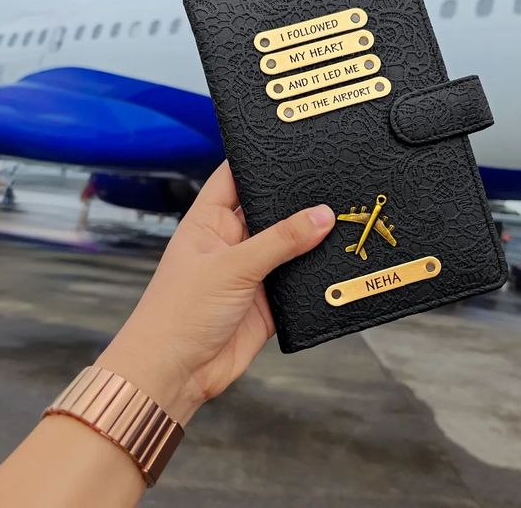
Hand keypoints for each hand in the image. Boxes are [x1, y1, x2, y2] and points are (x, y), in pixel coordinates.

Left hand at [96, 161, 334, 424]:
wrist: (173, 376)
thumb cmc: (179, 313)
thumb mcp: (231, 267)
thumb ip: (280, 241)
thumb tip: (322, 215)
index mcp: (209, 221)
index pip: (234, 177)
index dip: (258, 160)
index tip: (292, 144)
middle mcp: (231, 242)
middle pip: (269, 210)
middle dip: (296, 200)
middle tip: (333, 181)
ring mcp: (251, 272)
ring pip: (288, 245)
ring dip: (310, 238)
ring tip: (346, 216)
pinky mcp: (268, 302)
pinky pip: (297, 280)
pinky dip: (314, 273)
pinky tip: (339, 261)